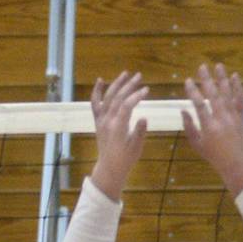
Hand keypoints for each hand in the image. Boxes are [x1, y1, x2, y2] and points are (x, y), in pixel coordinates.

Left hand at [89, 71, 148, 200]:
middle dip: (129, 86)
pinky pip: (95, 104)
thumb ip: (140, 132)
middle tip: (139, 76)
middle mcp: (107, 121)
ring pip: (107, 98)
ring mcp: (101, 120)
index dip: (136, 96)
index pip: (127, 106)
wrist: (109, 167)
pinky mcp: (98, 121)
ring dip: (116, 84)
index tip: (147, 90)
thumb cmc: (126, 159)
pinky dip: (97, 91)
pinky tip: (101, 80)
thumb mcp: (136, 147)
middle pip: (117, 98)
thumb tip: (144, 117)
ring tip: (126, 74)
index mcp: (118, 128)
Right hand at [182, 63, 242, 195]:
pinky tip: (235, 76)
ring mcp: (233, 117)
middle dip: (206, 80)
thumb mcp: (197, 144)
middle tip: (201, 66)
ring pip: (227, 94)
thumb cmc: (214, 156)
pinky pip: (239, 100)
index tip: (187, 81)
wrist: (237, 163)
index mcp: (209, 126)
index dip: (192, 91)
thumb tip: (183, 110)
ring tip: (218, 66)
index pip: (199, 104)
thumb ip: (189, 127)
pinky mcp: (241, 117)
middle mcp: (221, 119)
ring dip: (222, 79)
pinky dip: (238, 87)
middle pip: (213, 95)